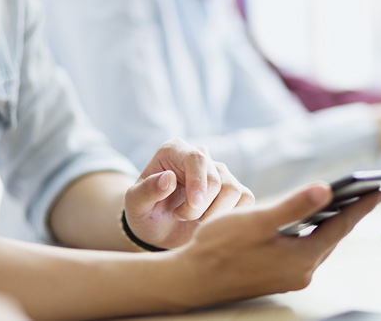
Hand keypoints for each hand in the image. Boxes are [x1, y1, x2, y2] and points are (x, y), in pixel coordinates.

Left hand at [124, 138, 254, 249]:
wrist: (158, 230)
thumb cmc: (145, 213)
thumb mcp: (135, 204)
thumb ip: (146, 191)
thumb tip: (168, 178)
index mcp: (174, 150)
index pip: (196, 158)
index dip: (198, 183)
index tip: (194, 206)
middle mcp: (200, 156)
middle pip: (216, 179)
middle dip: (199, 208)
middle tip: (179, 216)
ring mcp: (220, 172)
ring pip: (233, 190)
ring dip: (214, 214)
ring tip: (193, 220)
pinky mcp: (234, 189)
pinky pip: (246, 199)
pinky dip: (230, 215)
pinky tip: (210, 221)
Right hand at [170, 184, 380, 307]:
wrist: (191, 279)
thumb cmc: (219, 248)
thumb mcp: (257, 220)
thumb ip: (293, 205)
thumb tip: (326, 189)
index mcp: (301, 258)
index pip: (340, 226)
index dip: (359, 205)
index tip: (377, 189)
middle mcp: (301, 272)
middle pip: (333, 236)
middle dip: (350, 213)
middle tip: (367, 193)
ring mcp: (290, 276)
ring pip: (319, 244)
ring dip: (331, 223)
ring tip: (344, 203)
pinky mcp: (278, 276)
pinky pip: (305, 251)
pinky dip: (313, 233)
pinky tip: (310, 222)